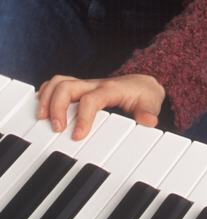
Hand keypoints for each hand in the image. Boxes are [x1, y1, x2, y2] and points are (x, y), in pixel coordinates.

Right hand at [37, 73, 165, 140]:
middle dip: (57, 106)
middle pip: (67, 86)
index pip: (91, 99)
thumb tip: (148, 121)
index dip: (82, 117)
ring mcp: (85, 85)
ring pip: (59, 82)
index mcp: (110, 89)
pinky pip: (57, 83)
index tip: (77, 136)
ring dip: (47, 99)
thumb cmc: (144, 94)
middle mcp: (94, 84)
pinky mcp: (79, 88)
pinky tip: (42, 107)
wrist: (143, 82)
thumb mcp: (152, 102)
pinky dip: (46, 93)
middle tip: (56, 129)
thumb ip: (149, 112)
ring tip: (42, 119)